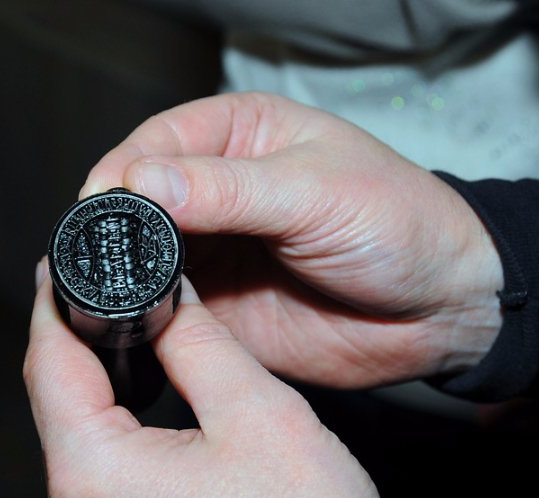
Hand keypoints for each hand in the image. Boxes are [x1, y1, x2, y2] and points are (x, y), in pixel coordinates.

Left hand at [25, 267, 390, 497]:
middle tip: (101, 295)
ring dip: (95, 394)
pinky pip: (93, 486)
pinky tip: (139, 416)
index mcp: (93, 477)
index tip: (59, 268)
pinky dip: (110, 442)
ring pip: (75, 445)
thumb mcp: (257, 411)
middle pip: (56, 405)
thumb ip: (197, 340)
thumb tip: (166, 298)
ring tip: (124, 343)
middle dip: (78, 345)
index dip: (53, 305)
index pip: (48, 364)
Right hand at [82, 92, 502, 387]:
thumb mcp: (315, 192)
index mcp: (240, 137)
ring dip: (127, 273)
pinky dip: (148, 314)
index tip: (101, 202)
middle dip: (116, 225)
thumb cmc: (400, 224)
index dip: (123, 171)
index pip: (157, 144)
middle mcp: (218, 192)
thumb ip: (228, 190)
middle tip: (96, 252)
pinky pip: (167, 309)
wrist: (443, 308)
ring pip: (145, 257)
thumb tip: (143, 181)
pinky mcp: (220, 307)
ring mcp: (215, 252)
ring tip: (110, 288)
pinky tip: (137, 319)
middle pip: (139, 201)